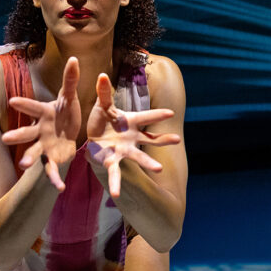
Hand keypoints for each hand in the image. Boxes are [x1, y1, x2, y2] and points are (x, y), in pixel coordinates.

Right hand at [1, 57, 80, 190]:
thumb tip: (73, 59)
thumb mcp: (70, 97)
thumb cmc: (65, 112)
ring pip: (34, 153)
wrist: (69, 132)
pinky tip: (59, 188)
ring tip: (22, 166)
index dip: (24, 105)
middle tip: (5, 139)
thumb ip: (70, 80)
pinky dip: (54, 179)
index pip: (33, 107)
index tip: (12, 102)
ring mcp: (44, 146)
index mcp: (43, 113)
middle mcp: (39, 130)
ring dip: (28, 159)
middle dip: (16, 136)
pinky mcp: (53, 158)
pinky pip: (52, 170)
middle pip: (26, 133)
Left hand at [85, 72, 180, 197]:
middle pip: (150, 139)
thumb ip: (103, 93)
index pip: (147, 117)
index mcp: (130, 122)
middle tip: (178, 140)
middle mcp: (131, 138)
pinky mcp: (112, 161)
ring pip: (139, 158)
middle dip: (163, 140)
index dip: (158, 115)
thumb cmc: (102, 120)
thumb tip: (101, 75)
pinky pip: (115, 173)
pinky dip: (115, 184)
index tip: (172, 112)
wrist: (93, 138)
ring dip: (148, 163)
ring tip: (159, 169)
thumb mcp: (102, 106)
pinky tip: (116, 195)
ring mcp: (124, 151)